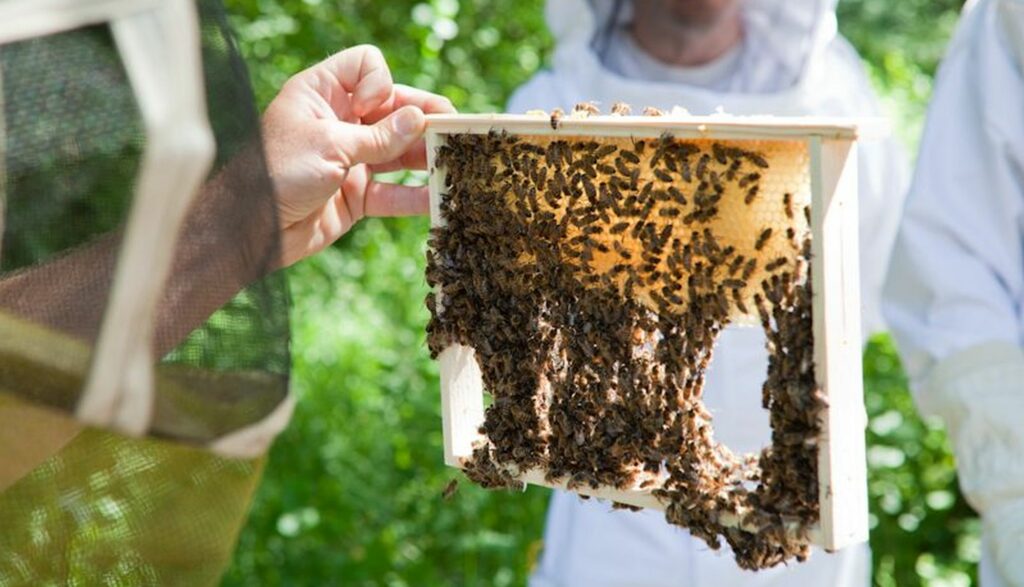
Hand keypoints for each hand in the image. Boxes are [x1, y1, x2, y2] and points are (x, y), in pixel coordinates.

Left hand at [262, 45, 454, 266]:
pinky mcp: (356, 195)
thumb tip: (419, 120)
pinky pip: (393, 192)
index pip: (365, 66)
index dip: (380, 82)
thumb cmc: (276, 174)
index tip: (372, 107)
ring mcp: (350, 159)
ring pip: (399, 152)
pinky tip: (437, 199)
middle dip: (423, 120)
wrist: (251, 230)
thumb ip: (378, 137)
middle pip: (393, 109)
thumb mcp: (329, 146)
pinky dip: (414, 196)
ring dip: (426, 158)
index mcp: (322, 93)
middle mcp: (340, 121)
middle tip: (454, 130)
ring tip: (456, 164)